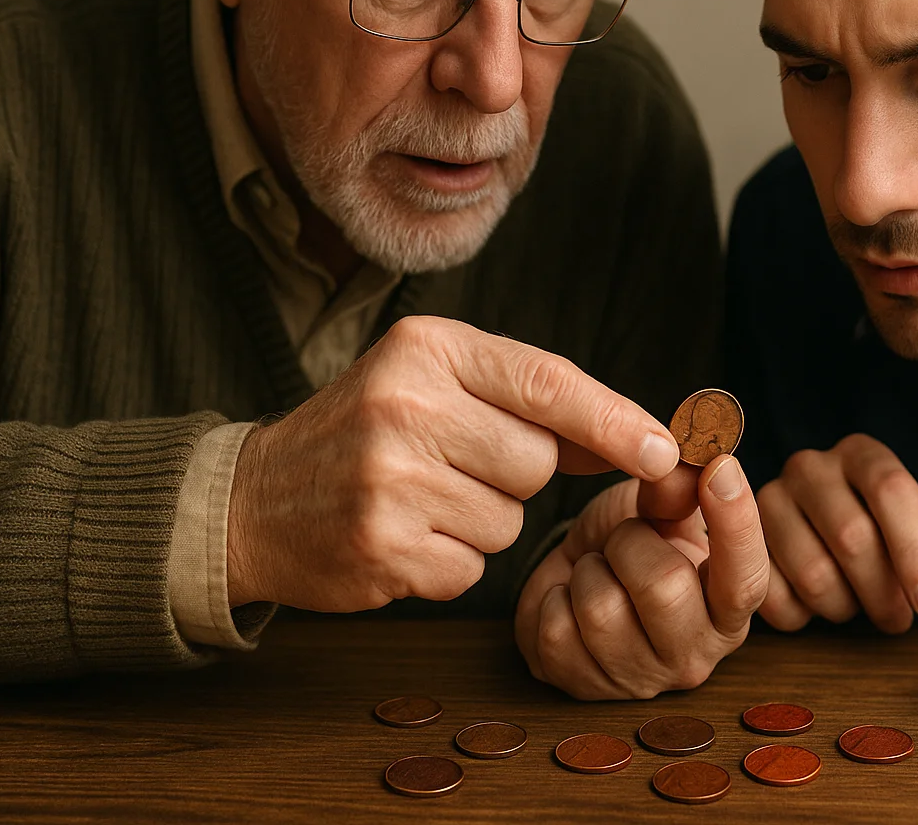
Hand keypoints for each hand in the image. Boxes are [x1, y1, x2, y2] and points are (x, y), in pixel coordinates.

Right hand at [225, 316, 681, 609]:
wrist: (254, 499)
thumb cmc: (366, 432)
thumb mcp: (436, 383)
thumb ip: (531, 403)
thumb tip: (640, 440)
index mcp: (427, 348)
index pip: (547, 382)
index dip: (614, 421)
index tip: (663, 451)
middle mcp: (406, 405)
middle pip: (537, 462)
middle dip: (514, 475)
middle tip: (449, 465)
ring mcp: (390, 480)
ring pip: (510, 521)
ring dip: (480, 522)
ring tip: (418, 499)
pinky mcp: (382, 548)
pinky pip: (472, 570)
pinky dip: (449, 563)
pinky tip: (402, 537)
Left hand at [515, 455, 769, 699]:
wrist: (576, 580)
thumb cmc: (630, 545)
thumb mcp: (659, 509)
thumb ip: (676, 490)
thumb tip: (685, 470)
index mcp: (729, 610)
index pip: (746, 578)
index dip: (736, 523)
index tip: (721, 468)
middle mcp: (695, 655)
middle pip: (664, 588)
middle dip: (629, 544)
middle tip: (623, 540)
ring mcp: (640, 680)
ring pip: (601, 609)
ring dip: (588, 571)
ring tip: (596, 571)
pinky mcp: (584, 689)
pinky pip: (556, 631)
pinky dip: (553, 600)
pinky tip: (569, 600)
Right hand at [757, 434, 917, 632]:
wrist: (809, 531)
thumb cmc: (875, 533)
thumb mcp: (917, 537)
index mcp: (860, 454)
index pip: (892, 490)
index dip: (916, 552)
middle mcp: (808, 466)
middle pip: (853, 536)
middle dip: (884, 591)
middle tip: (899, 620)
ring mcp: (765, 500)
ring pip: (813, 573)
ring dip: (844, 607)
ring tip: (855, 605)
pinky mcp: (737, 541)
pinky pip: (774, 596)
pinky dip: (804, 617)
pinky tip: (815, 607)